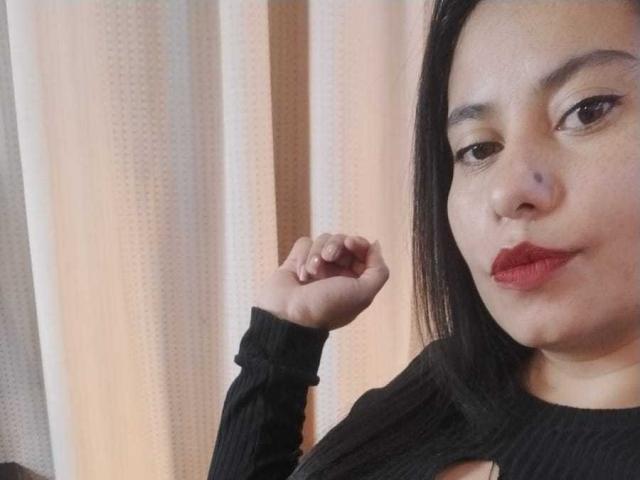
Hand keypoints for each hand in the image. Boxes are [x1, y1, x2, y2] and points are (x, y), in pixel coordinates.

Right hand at [254, 233, 389, 330]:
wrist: (288, 315)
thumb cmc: (326, 308)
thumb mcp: (362, 294)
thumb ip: (378, 271)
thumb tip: (376, 245)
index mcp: (354, 281)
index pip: (363, 251)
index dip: (359, 243)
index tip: (350, 243)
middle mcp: (337, 273)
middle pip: (342, 242)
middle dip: (336, 246)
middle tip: (329, 256)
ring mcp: (317, 267)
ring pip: (323, 241)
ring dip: (317, 254)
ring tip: (312, 272)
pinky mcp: (297, 262)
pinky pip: (304, 244)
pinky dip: (303, 256)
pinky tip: (300, 274)